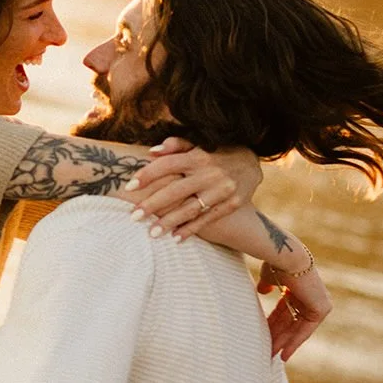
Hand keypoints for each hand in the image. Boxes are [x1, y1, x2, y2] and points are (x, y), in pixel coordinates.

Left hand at [124, 137, 262, 238]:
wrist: (253, 163)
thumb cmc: (218, 153)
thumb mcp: (200, 144)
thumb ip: (177, 145)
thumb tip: (152, 152)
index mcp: (199, 156)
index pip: (168, 165)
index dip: (147, 175)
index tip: (129, 187)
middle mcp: (210, 173)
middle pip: (176, 190)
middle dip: (153, 204)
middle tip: (133, 217)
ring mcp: (222, 190)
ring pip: (191, 208)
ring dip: (170, 222)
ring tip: (152, 233)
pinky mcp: (232, 204)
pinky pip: (208, 219)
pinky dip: (191, 229)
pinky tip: (176, 238)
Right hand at [257, 263, 332, 359]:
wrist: (287, 257)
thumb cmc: (276, 263)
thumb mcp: (269, 277)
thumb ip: (267, 285)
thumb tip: (261, 291)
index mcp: (298, 287)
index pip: (285, 311)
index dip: (274, 325)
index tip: (265, 338)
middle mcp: (310, 295)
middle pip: (291, 322)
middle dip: (278, 337)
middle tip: (267, 353)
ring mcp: (318, 302)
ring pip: (297, 328)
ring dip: (284, 343)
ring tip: (271, 357)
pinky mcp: (321, 308)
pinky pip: (305, 331)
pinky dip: (294, 343)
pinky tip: (283, 355)